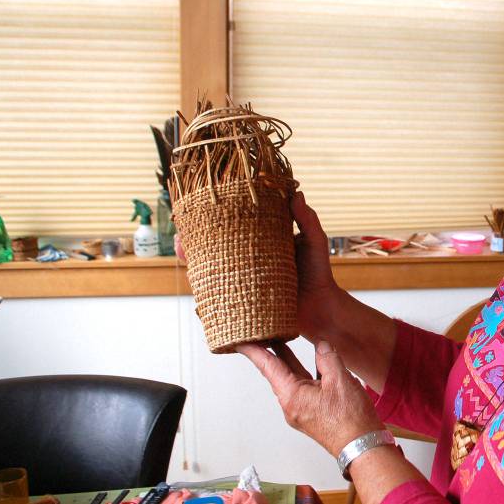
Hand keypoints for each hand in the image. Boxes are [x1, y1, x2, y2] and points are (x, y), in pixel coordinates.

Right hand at [176, 192, 338, 340]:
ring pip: (212, 270)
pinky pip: (219, 295)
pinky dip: (203, 290)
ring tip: (183, 253)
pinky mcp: (244, 301)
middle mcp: (250, 260)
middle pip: (216, 248)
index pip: (235, 226)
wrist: (322, 310)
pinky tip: (193, 284)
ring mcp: (245, 280)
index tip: (199, 208)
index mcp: (263, 242)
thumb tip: (296, 194)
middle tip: (182, 236)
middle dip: (195, 241)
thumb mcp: (315, 242)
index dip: (216, 218)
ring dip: (194, 263)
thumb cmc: (320, 273)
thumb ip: (308, 220)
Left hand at [238, 340, 384, 456]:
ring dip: (289, 360)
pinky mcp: (312, 412)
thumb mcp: (340, 380)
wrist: (361, 446)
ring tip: (282, 340)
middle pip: (278, 372)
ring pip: (293, 378)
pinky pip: (305, 386)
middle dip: (271, 351)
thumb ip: (328, 358)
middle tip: (262, 333)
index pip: (268, 366)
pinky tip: (315, 361)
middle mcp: (292, 404)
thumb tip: (321, 346)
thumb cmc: (350, 419)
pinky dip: (307, 371)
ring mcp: (301, 410)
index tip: (241, 340)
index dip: (255, 351)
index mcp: (292, 395)